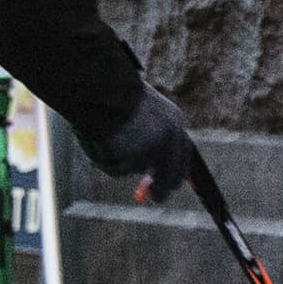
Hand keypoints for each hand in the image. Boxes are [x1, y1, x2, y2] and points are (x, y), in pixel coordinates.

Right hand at [83, 83, 206, 204]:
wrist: (99, 86)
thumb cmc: (110, 95)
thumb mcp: (135, 113)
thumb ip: (143, 139)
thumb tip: (146, 169)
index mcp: (173, 119)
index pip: (183, 154)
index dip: (177, 171)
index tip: (172, 185)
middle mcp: (170, 135)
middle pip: (171, 174)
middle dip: (163, 189)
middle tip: (155, 197)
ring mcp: (155, 147)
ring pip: (135, 170)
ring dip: (118, 162)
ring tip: (103, 138)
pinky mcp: (138, 156)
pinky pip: (118, 169)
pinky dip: (106, 162)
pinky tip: (99, 141)